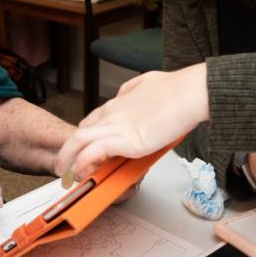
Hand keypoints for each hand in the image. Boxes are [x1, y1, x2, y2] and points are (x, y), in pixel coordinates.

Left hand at [57, 64, 209, 181]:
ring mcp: (117, 126)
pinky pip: (95, 151)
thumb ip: (130, 90)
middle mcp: (112, 115)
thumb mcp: (144, 82)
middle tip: (65, 166)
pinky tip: (83, 171)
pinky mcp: (127, 139)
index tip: (80, 151)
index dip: (82, 139)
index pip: (90, 123)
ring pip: (80, 140)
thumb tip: (126, 95)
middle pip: (79, 133)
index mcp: (116, 104)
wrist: (190, 92)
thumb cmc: (175, 88)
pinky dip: (85, 161)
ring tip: (69, 174)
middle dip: (67, 151)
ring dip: (70, 159)